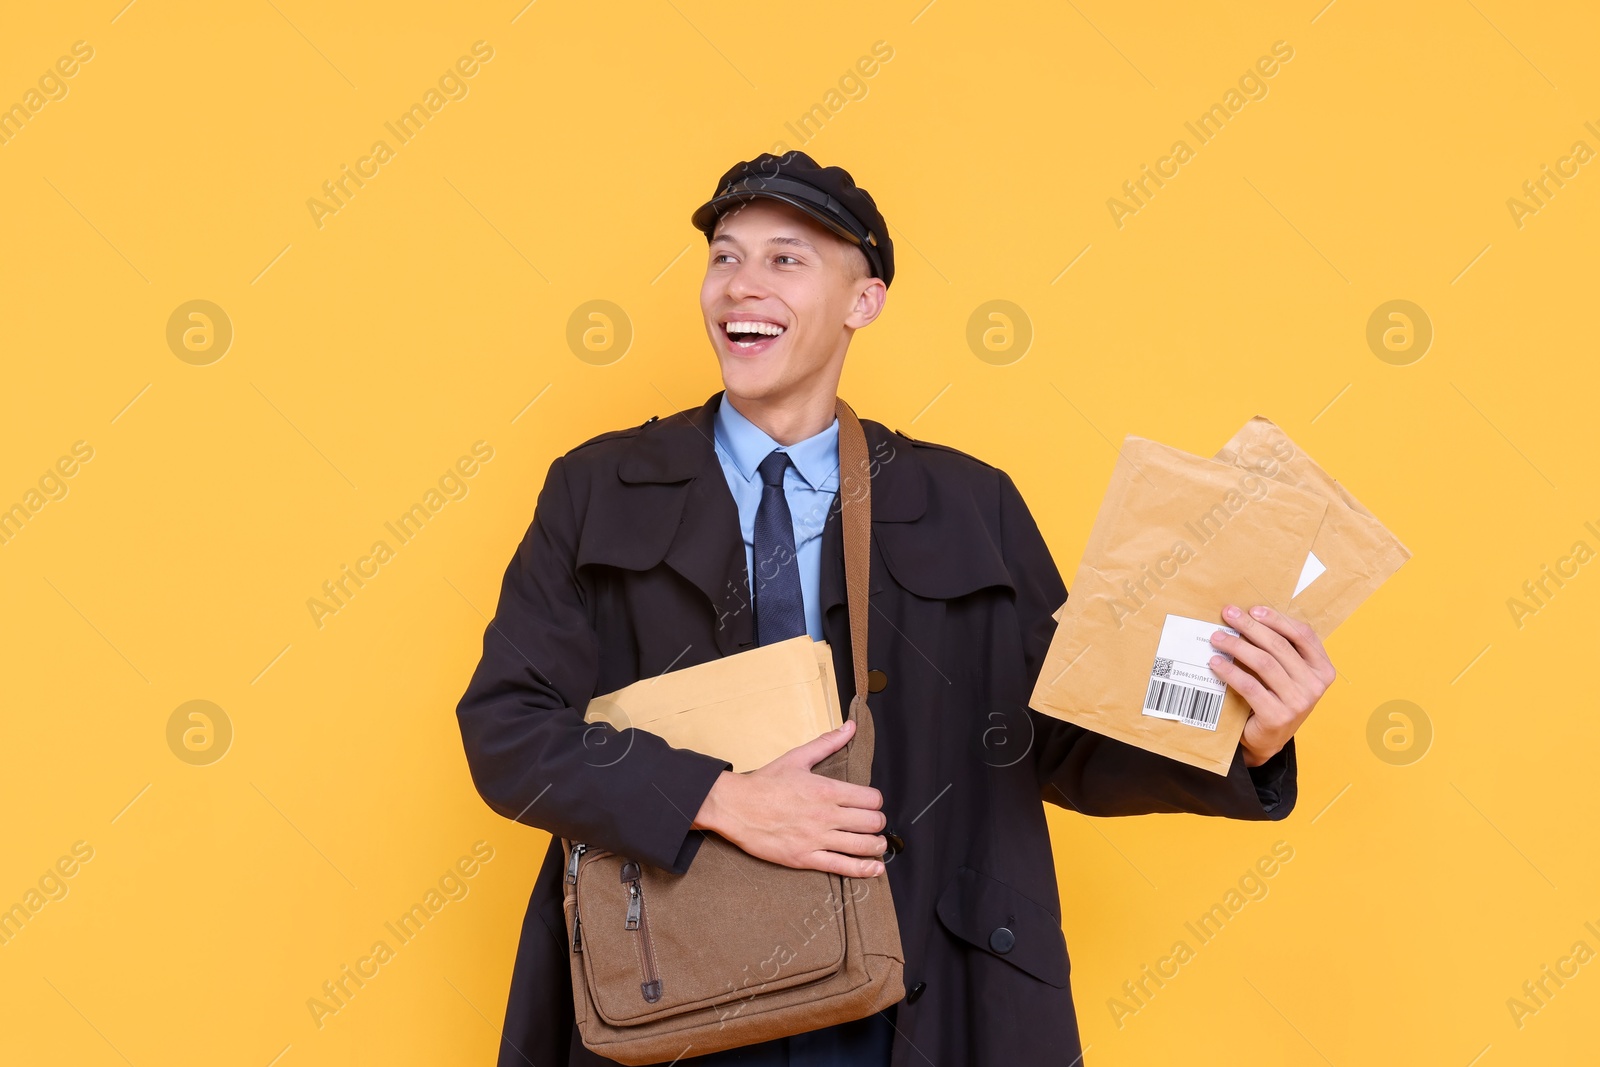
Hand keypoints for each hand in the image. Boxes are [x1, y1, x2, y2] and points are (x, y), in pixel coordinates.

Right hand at [691, 718, 887, 877]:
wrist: (735, 807)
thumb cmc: (765, 783)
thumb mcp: (797, 758)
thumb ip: (827, 743)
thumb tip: (850, 726)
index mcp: (827, 790)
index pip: (871, 799)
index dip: (876, 802)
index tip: (870, 804)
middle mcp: (826, 815)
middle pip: (872, 822)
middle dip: (878, 823)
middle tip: (874, 824)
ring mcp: (817, 838)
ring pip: (862, 845)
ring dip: (877, 846)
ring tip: (878, 845)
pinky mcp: (805, 858)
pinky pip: (842, 866)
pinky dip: (863, 869)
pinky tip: (875, 869)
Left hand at [1208, 604, 1334, 766]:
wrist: (1268, 739)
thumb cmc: (1276, 698)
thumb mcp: (1288, 673)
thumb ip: (1281, 650)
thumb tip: (1249, 617)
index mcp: (1323, 669)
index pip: (1302, 635)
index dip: (1277, 619)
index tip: (1253, 610)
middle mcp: (1315, 685)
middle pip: (1279, 646)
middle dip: (1251, 627)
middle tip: (1229, 615)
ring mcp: (1298, 702)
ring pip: (1264, 663)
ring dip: (1237, 646)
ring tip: (1217, 637)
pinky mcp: (1277, 716)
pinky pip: (1249, 686)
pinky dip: (1230, 671)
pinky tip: (1215, 663)